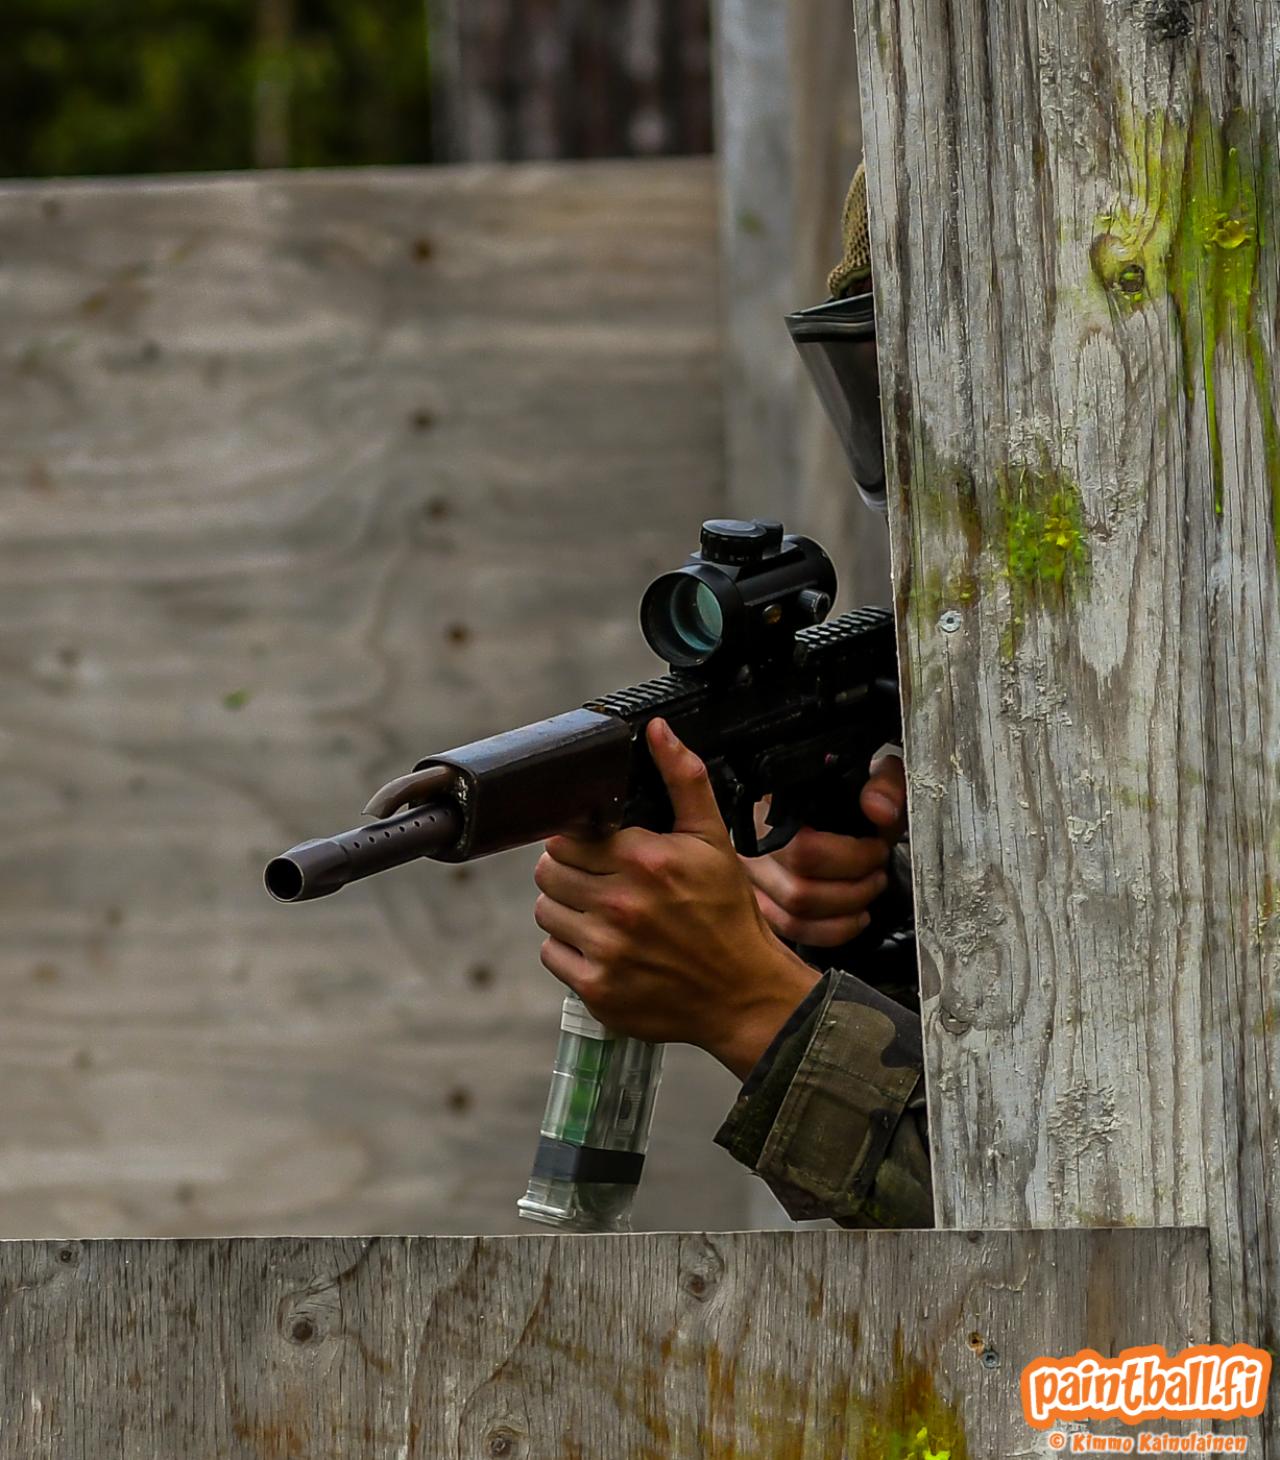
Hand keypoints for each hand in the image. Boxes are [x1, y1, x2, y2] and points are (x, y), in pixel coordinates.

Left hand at [533, 719, 820, 1079]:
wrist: (745, 993)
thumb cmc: (729, 914)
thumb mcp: (714, 840)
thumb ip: (683, 780)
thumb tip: (656, 730)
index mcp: (644, 860)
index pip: (565, 836)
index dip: (578, 839)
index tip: (597, 848)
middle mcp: (619, 904)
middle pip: (548, 872)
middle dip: (569, 871)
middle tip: (599, 880)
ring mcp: (606, 949)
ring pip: (545, 911)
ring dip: (566, 909)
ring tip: (600, 913)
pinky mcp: (596, 988)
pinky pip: (551, 954)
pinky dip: (569, 950)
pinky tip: (601, 946)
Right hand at [742, 754, 907, 947]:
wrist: (824, 796)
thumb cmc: (842, 788)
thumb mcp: (871, 771)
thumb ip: (884, 782)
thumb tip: (880, 811)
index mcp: (774, 804)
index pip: (804, 849)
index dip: (851, 858)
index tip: (877, 848)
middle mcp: (751, 842)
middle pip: (800, 891)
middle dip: (854, 888)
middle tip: (877, 871)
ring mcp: (750, 874)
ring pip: (794, 915)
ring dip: (845, 912)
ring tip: (868, 889)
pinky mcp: (759, 898)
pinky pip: (789, 930)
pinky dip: (830, 932)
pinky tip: (854, 917)